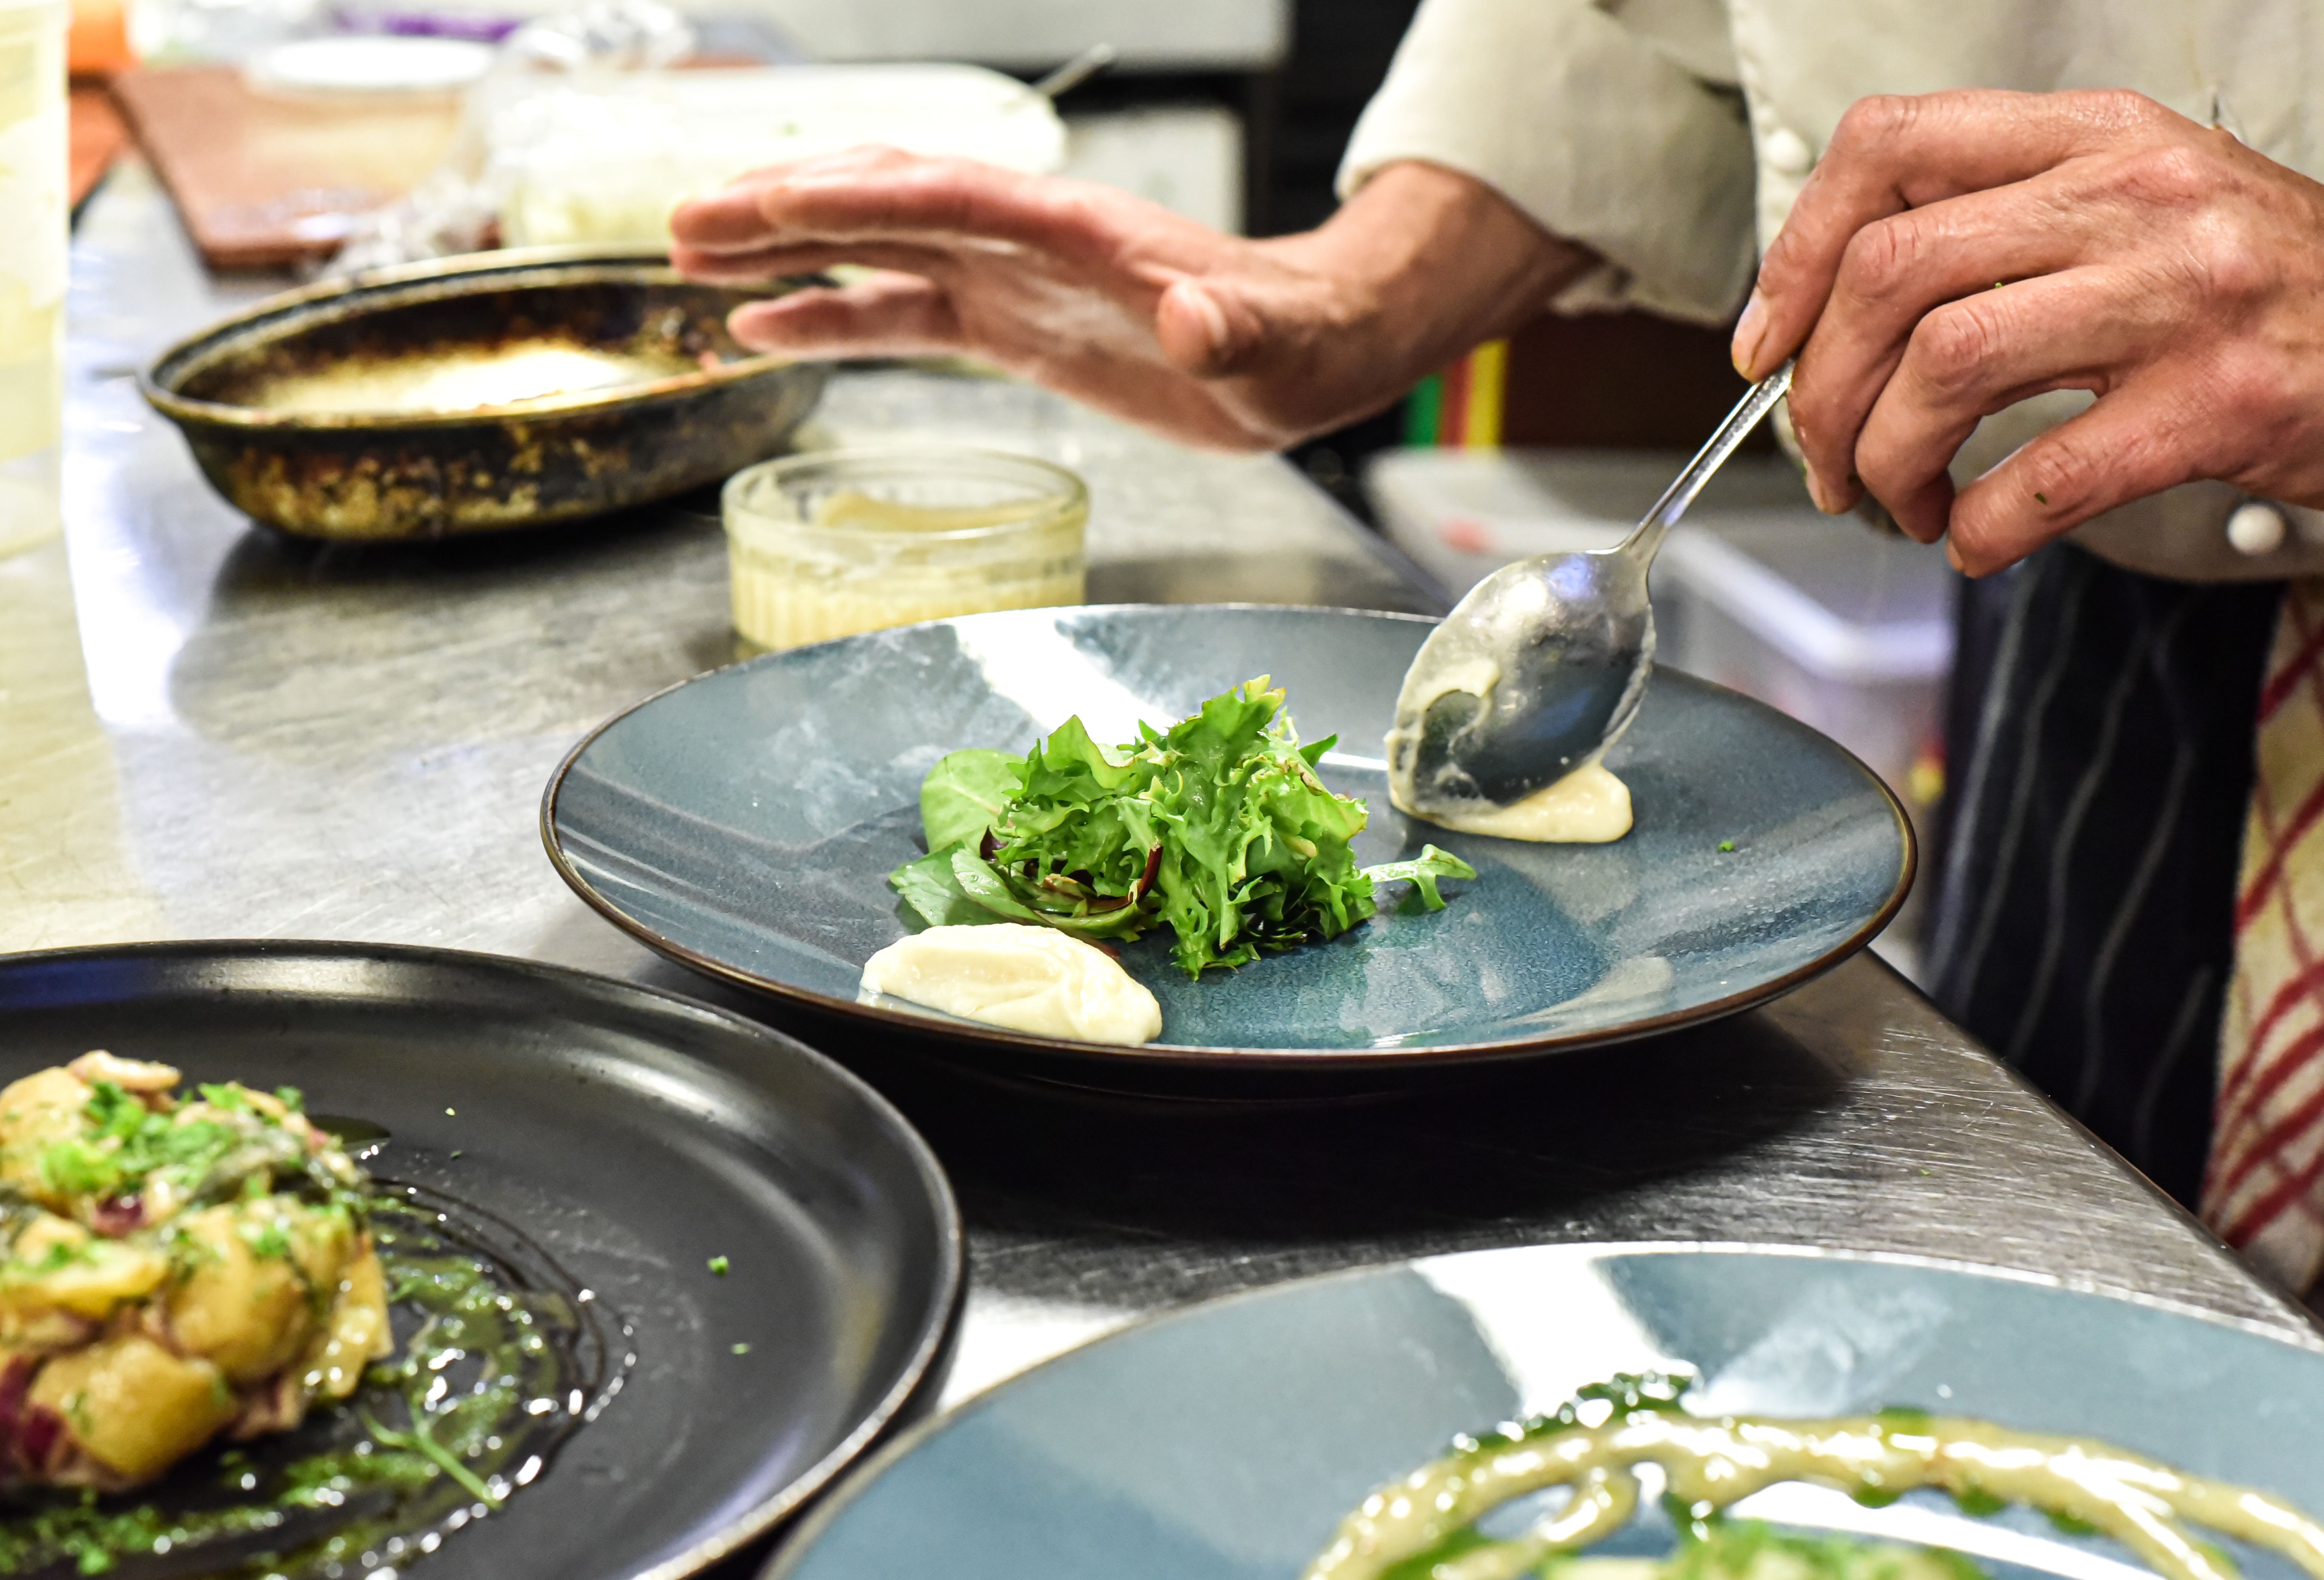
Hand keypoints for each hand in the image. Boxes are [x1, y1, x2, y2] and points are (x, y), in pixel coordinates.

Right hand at [671, 148, 1586, 450]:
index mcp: (1076, 233)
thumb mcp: (1275, 347)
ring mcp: (1009, 281)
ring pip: (874, 250)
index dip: (856, 197)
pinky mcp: (1010, 326)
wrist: (1311, 348)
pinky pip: (900, 314)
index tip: (768, 201)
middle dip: (785, 210)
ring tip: (688, 260)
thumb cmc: (1296, 341)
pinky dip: (830, 317)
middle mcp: (1026, 243)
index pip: (946, 197)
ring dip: (784, 253)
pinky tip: (761, 331)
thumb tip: (1199, 322)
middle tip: (682, 222)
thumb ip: (1232, 332)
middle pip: (885, 206)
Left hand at [1732, 89, 2323, 573]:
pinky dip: (1976, 529)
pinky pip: (2038, 480)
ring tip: (1898, 499)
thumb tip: (1832, 315)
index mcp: (2094, 137)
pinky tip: (1974, 541)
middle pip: (1892, 274)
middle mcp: (2133, 198)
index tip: (1769, 343)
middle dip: (1824, 387)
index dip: (1797, 251)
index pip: (1889, 147)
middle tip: (1826, 455)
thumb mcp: (2129, 209)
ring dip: (1886, 458)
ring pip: (1944, 367)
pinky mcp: (2213, 405)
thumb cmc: (2255, 288)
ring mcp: (2180, 299)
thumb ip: (1993, 230)